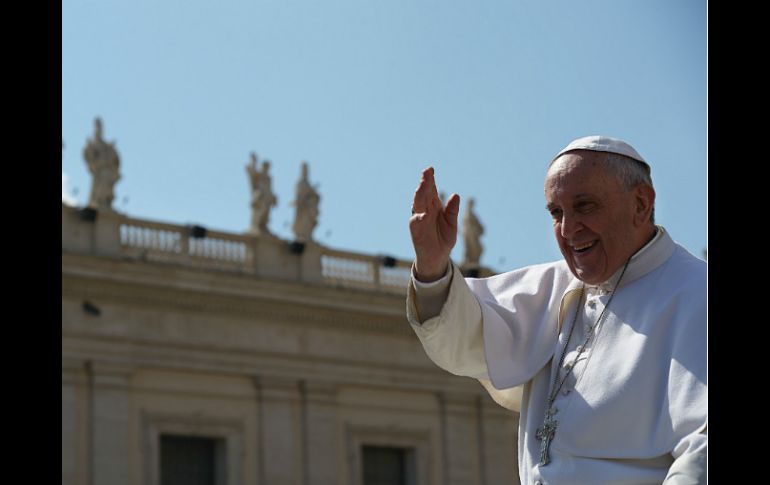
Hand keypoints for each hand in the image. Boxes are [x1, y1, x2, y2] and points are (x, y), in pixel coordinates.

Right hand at [409, 167, 459, 281]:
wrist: (437, 257)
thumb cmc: (443, 238)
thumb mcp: (451, 224)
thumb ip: (452, 211)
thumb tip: (456, 195)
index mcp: (434, 206)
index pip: (431, 190)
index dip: (430, 180)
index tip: (431, 169)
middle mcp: (425, 210)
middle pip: (424, 194)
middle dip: (424, 183)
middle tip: (426, 172)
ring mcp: (419, 219)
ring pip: (418, 204)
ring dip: (420, 195)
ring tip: (423, 185)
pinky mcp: (416, 230)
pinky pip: (416, 222)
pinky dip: (419, 217)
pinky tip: (423, 214)